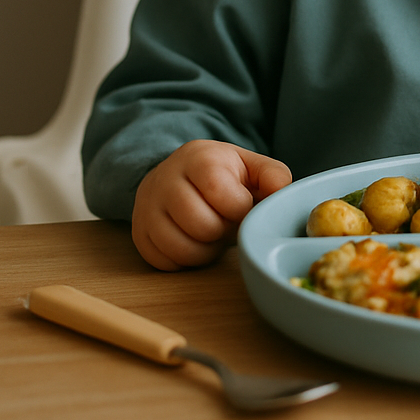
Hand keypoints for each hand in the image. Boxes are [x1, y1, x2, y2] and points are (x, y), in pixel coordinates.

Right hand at [131, 139, 291, 270]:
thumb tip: (281, 195)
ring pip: (181, 248)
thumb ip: (273, 177)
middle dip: (222, 231)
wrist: (175, 174)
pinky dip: (185, 260)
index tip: (242, 206)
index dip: (239, 209)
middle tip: (225, 221)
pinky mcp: (138, 233)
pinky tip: (193, 241)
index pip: (221, 194)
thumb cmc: (220, 174)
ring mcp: (146, 207)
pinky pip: (164, 262)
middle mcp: (165, 179)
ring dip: (206, 250)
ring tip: (211, 232)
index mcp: (198, 157)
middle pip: (201, 225)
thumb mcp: (250, 166)